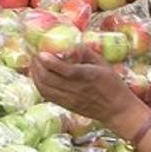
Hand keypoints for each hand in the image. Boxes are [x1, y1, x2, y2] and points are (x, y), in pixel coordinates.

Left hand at [30, 46, 148, 133]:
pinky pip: (47, 95)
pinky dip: (39, 85)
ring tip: (33, 64)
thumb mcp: (104, 64)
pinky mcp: (66, 106)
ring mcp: (69, 99)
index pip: (65, 70)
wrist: (116, 110)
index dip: (50, 62)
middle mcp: (76, 89)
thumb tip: (72, 41)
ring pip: (45, 88)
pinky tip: (38, 76)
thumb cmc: (113, 85)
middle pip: (49, 79)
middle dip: (37, 65)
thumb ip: (87, 53)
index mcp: (87, 76)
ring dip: (35, 75)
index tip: (41, 52)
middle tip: (34, 54)